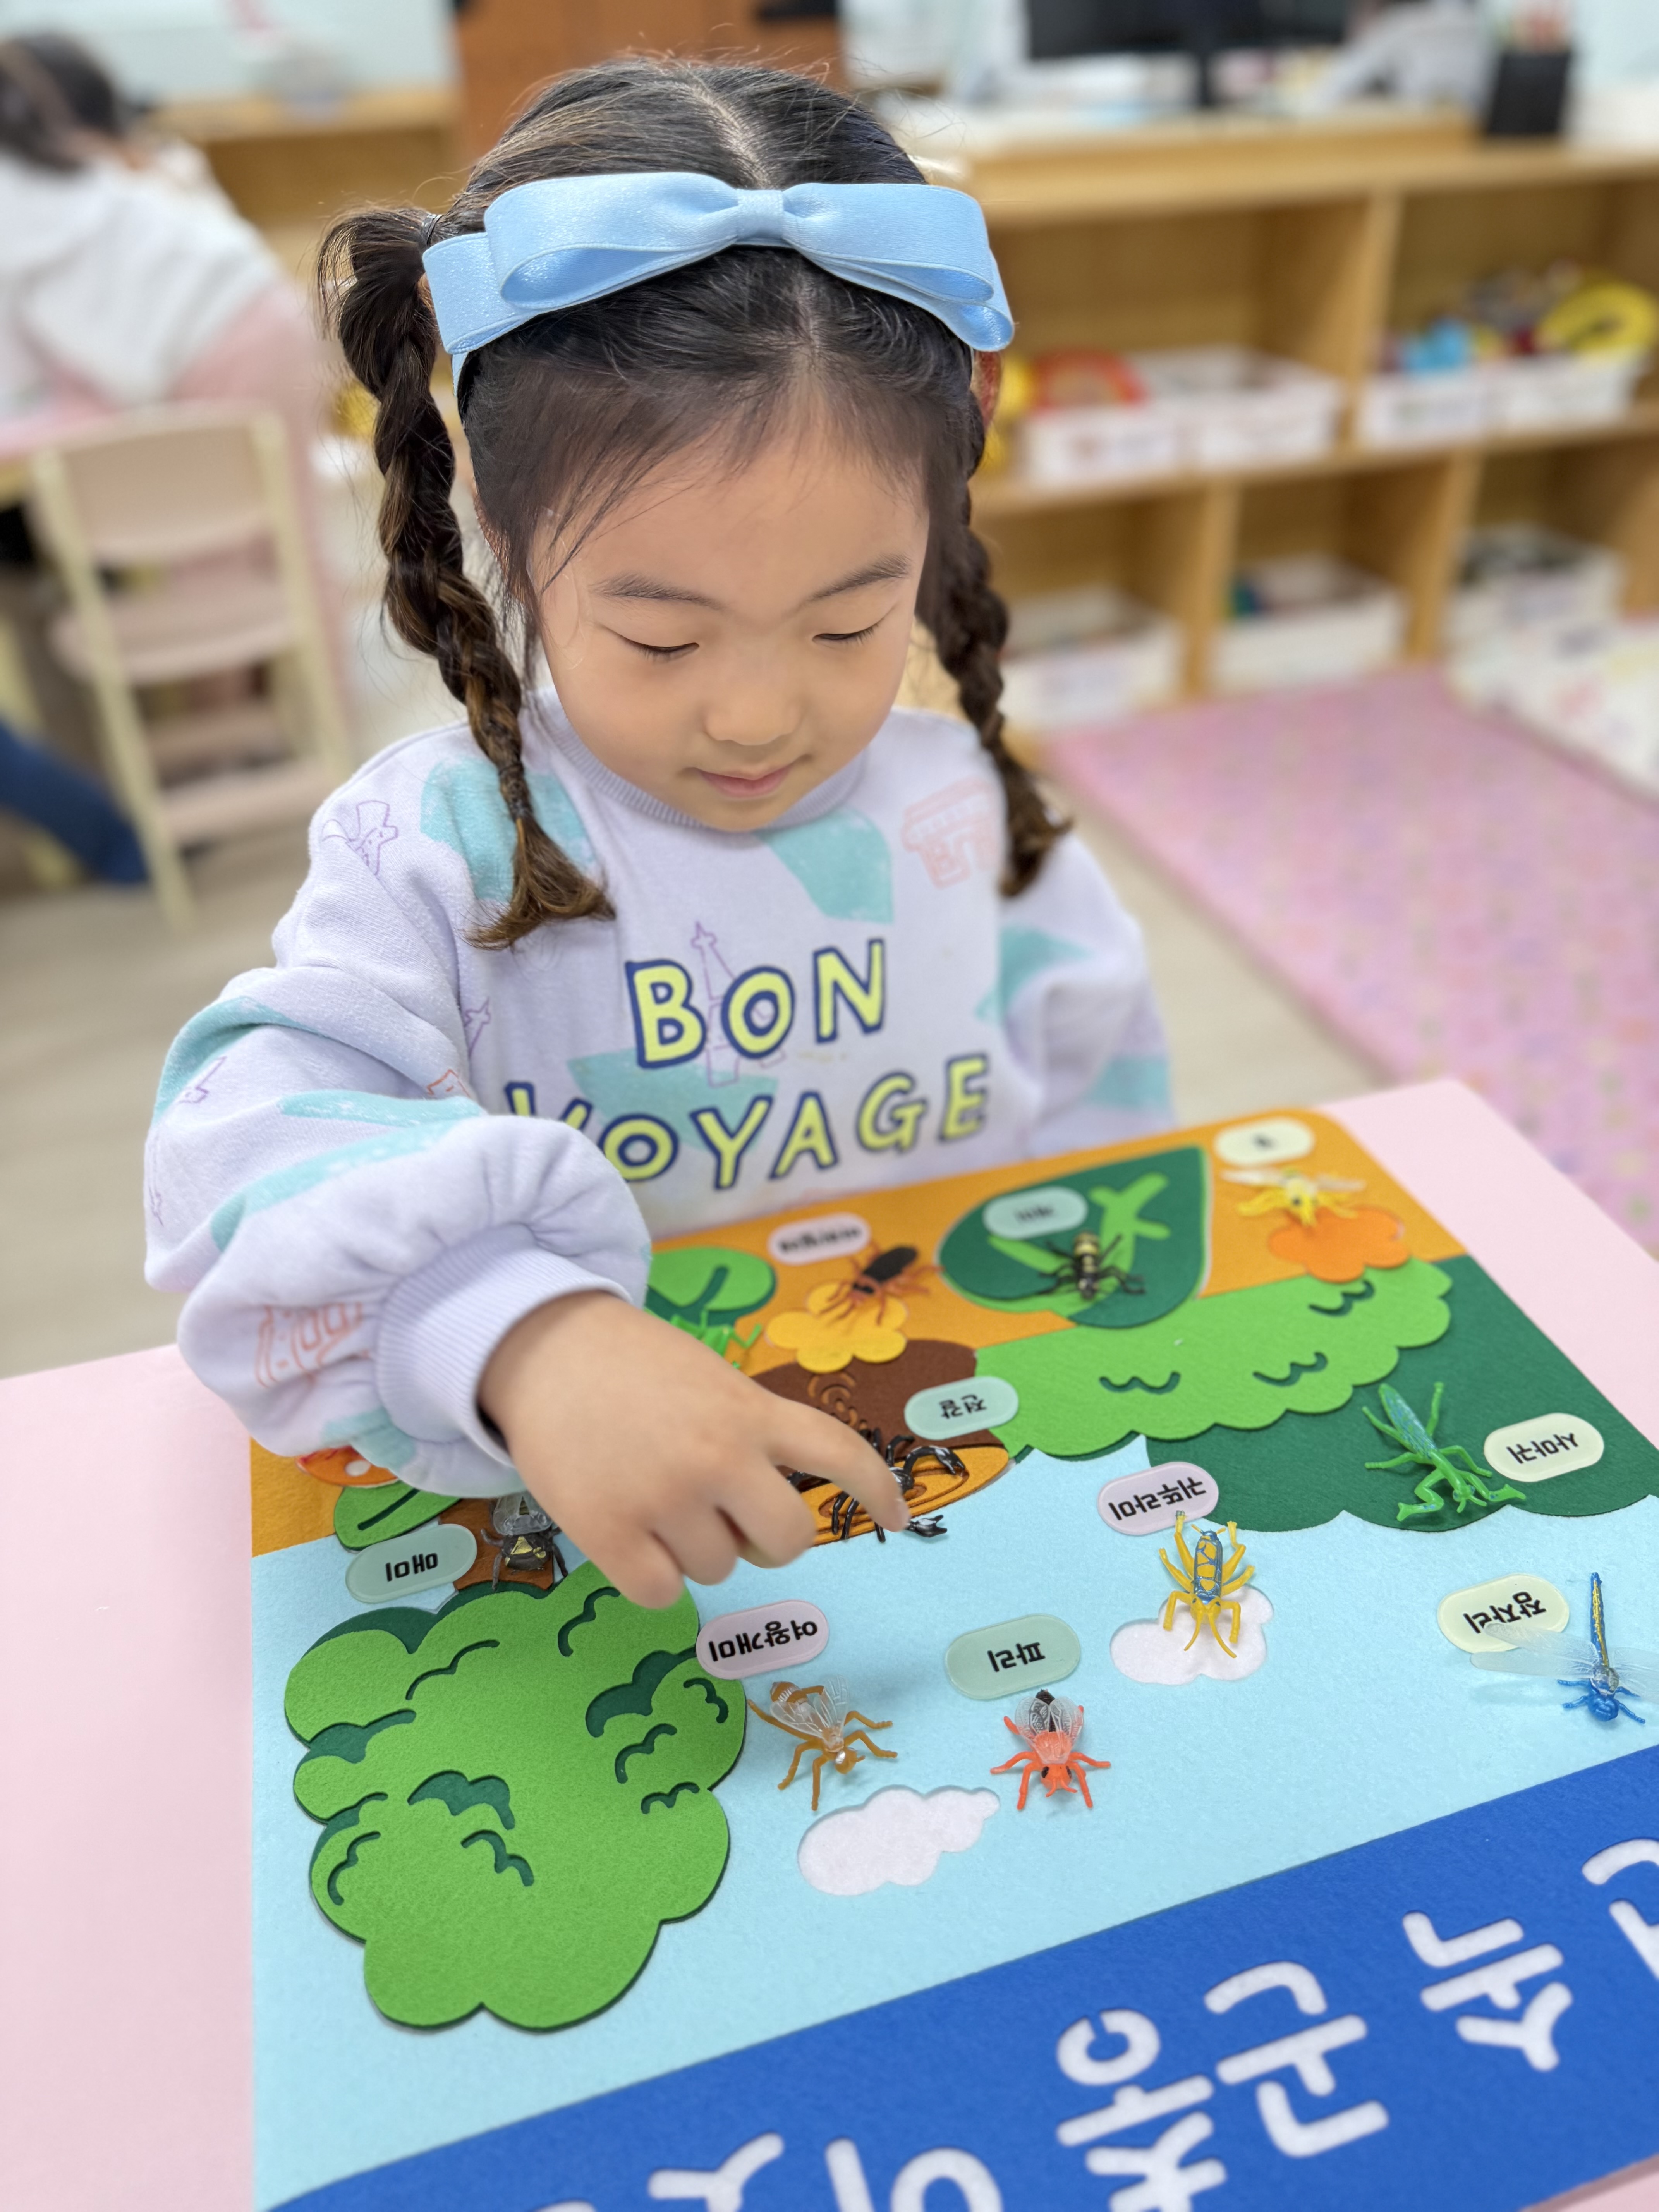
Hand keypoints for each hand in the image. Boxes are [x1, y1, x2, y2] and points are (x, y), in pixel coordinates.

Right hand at [479, 1291, 907, 1607]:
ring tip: (652, 1495)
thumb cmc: (632, 1368)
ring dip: (694, 1547)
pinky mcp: (610, 1531)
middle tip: (730, 1517)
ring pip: (717, 1569)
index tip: (899, 1519)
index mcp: (750, 1412)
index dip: (877, 1490)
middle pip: (788, 1539)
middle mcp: (720, 1456)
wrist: (544, 1348)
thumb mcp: (711, 1381)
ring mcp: (665, 1496)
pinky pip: (662, 1593)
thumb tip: (763, 1511)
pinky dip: (650, 1574)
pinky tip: (627, 1530)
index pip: (838, 1453)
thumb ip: (749, 1433)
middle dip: (767, 1540)